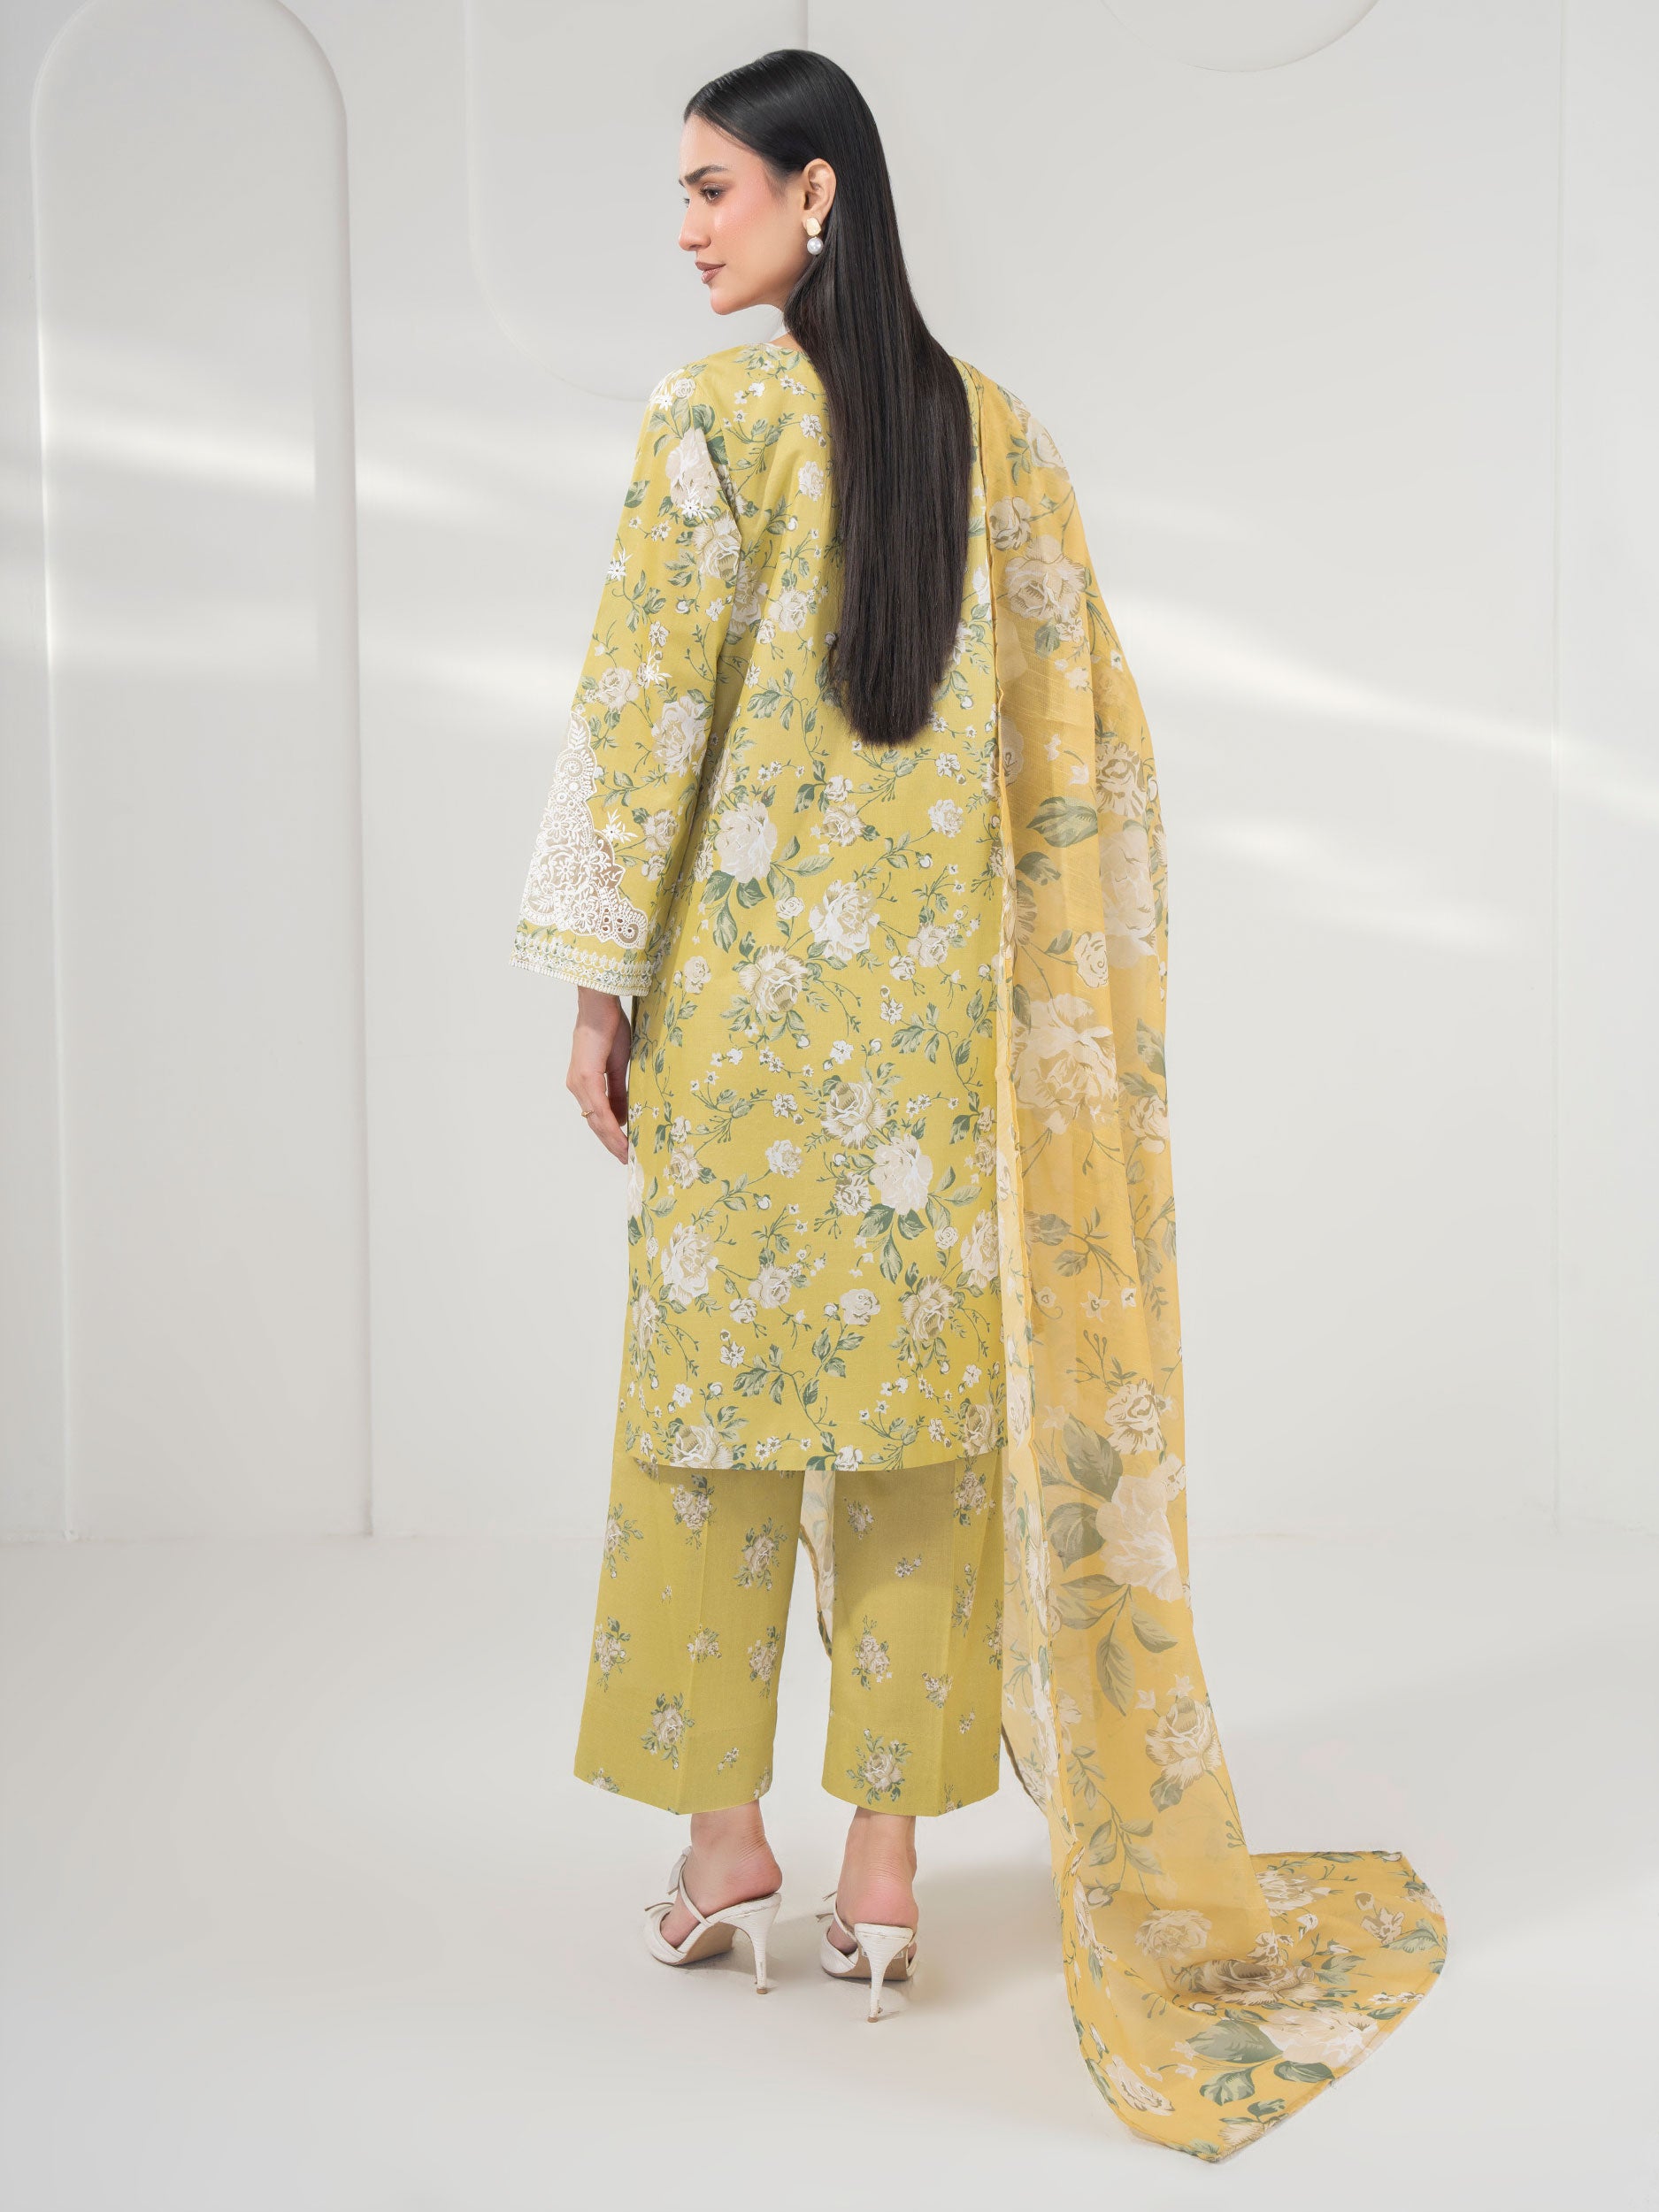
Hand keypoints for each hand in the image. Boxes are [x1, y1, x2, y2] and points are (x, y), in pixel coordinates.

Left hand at [567, 987, 631, 1162]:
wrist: (600, 1006)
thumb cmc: (610, 1028)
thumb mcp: (617, 1065)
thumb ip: (618, 1092)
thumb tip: (622, 1117)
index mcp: (584, 1083)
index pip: (597, 1117)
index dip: (610, 1136)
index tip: (624, 1150)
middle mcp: (577, 1086)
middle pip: (594, 1123)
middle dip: (611, 1143)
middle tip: (627, 1160)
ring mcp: (579, 1083)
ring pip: (596, 1120)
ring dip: (612, 1139)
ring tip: (627, 1154)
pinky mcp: (586, 1077)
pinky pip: (599, 1109)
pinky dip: (610, 1125)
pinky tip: (621, 1137)